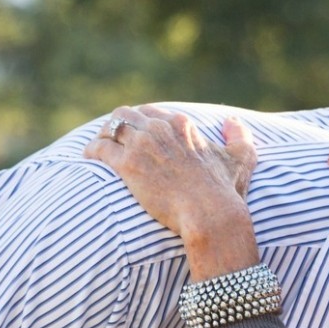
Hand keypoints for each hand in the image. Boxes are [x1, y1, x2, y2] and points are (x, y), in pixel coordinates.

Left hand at [84, 105, 257, 242]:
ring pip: (111, 127)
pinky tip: (88, 159)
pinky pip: (100, 148)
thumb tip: (232, 120)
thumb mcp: (240, 160)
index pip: (151, 113)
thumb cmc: (225, 192)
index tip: (134, 135)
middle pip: (127, 115)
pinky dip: (91, 151)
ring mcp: (142, 145)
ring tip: (97, 149)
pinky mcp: (128, 164)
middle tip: (112, 140)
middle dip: (117, 125)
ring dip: (102, 136)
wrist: (210, 215)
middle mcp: (160, 128)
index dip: (139, 123)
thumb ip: (240, 136)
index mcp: (181, 125)